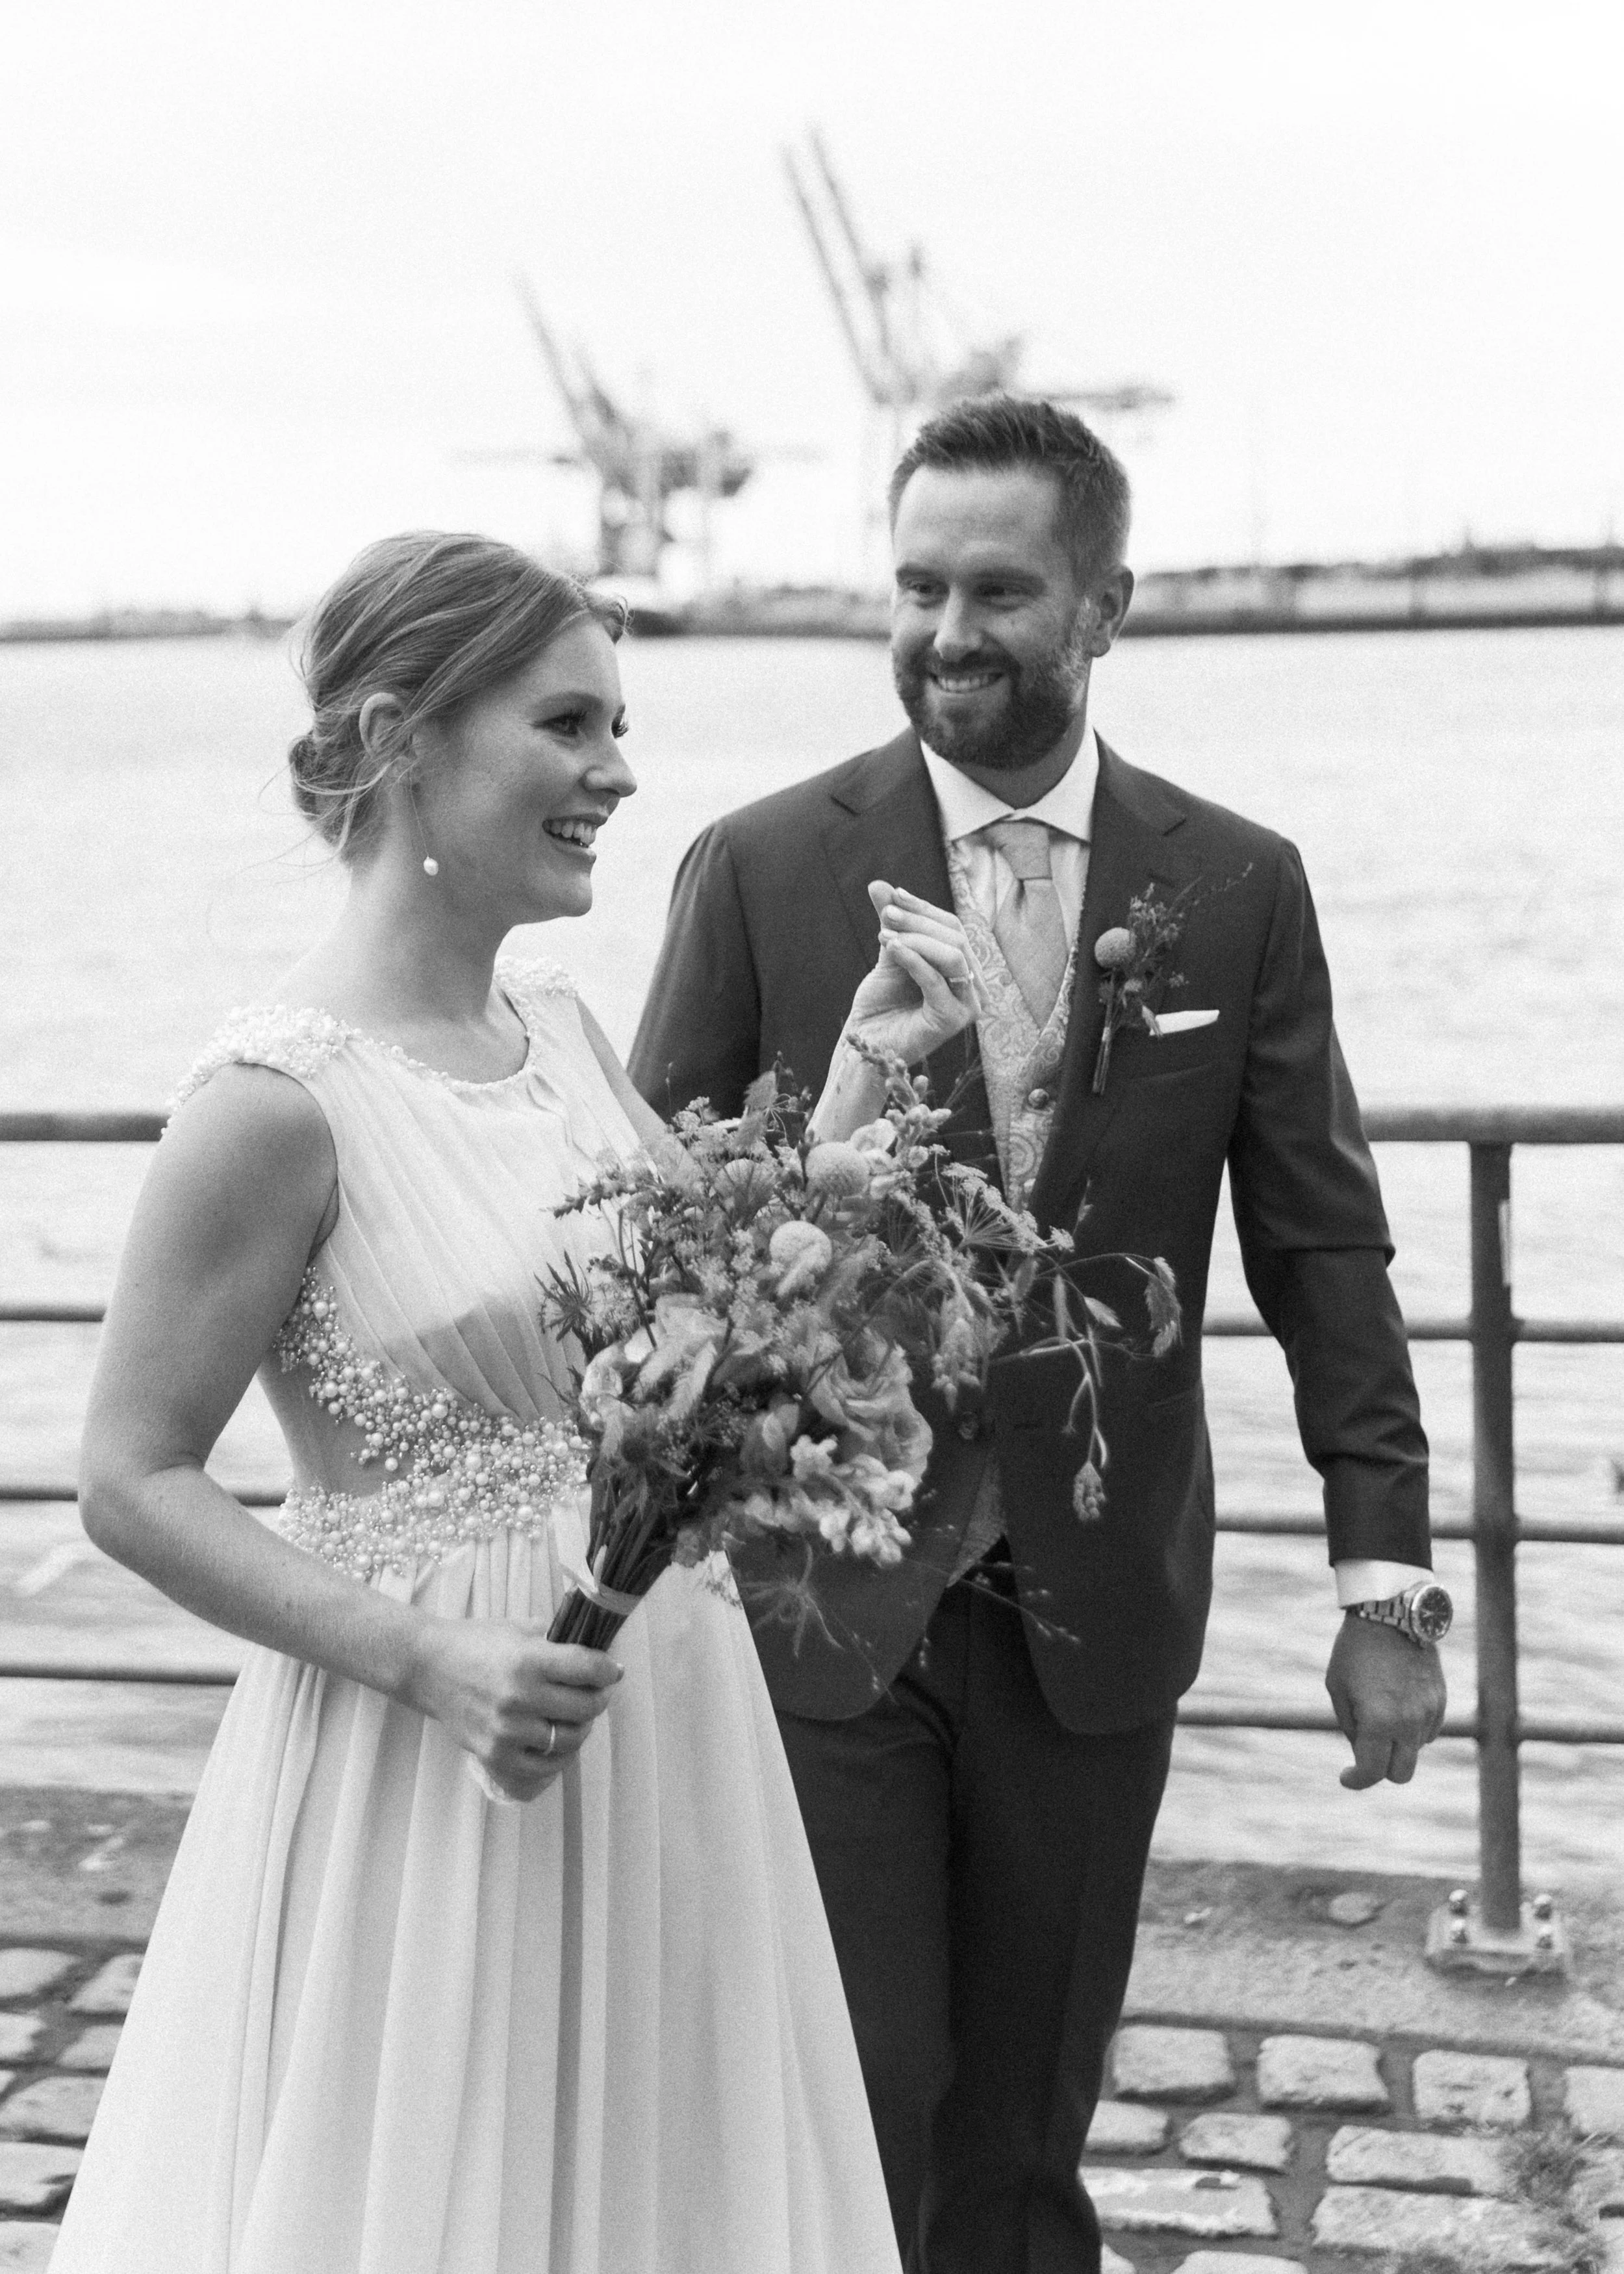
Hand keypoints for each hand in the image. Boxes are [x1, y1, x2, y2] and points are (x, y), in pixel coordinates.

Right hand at [410, 1616, 623, 1801]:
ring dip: (581, 1729)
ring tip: (574, 1717)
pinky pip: (542, 1768)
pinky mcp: (494, 1755)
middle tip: (595, 1693)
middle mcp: (519, 1697)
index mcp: (528, 1660)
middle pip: (585, 1707)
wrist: (428, 1667)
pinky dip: (558, 1758)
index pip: (588, 1670)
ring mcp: (507, 1731)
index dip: (609, 1670)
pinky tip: (558, 1743)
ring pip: (570, 1740)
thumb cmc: (477, 1643)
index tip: (613, 1671)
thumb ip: (557, 1642)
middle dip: (598, 1699)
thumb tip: (596, 1654)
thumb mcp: (519, 1629)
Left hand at [842, 882, 988, 1065]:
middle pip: (956, 938)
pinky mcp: (952, 1021)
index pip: (954, 929)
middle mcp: (975, 989)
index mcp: (966, 971)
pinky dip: (913, 959)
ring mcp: (968, 1007)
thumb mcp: (889, 955)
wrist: (866, 1045)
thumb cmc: (880, 1005)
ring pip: (953, 955)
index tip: (893, 895)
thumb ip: (892, 923)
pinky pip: (936, 980)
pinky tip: (890, 947)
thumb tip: (880, 883)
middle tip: (886, 913)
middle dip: (919, 920)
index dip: (925, 908)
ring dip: (917, 938)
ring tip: (884, 933)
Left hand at [1325, 1614, 1446, 1789]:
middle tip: (1364, 1753)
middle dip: (1381, 1770)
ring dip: (1398, 1746)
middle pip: (1401, 1774)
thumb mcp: (1338, 1689)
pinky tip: (1398, 1704)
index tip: (1345, 1776)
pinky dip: (1412, 1729)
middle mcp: (1410, 1723)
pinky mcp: (1441, 1700)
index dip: (1356, 1780)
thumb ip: (1351, 1728)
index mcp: (1380, 1722)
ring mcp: (1430, 1712)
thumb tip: (1363, 1754)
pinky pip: (1428, 1731)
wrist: (1390, 1614)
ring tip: (1380, 1714)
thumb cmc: (1354, 1651)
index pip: (1372, 1772)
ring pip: (1415, 1751)